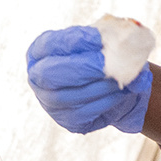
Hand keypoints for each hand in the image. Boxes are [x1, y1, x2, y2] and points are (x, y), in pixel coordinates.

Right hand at [24, 25, 151, 134]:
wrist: (112, 85)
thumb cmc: (100, 57)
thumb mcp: (101, 42)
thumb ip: (109, 39)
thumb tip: (123, 41)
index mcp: (40, 51)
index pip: (51, 44)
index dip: (74, 41)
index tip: (99, 39)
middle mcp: (38, 78)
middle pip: (51, 74)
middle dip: (82, 68)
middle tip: (107, 63)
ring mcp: (50, 103)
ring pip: (69, 97)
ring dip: (98, 86)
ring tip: (121, 77)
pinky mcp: (68, 121)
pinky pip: (84, 113)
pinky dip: (105, 101)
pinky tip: (121, 92)